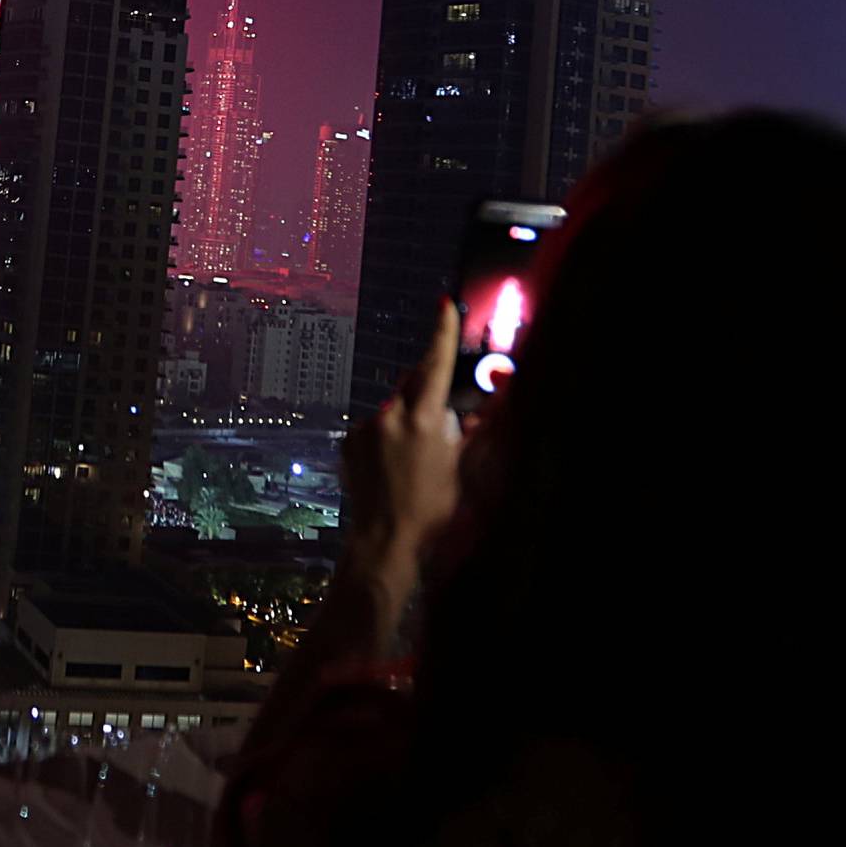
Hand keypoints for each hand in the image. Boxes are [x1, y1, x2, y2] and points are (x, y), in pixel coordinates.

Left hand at [339, 300, 463, 585]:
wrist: (387, 541)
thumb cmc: (434, 509)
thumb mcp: (466, 467)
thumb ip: (479, 428)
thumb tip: (496, 401)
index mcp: (424, 418)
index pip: (436, 363)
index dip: (443, 331)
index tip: (445, 304)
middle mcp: (391, 415)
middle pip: (415, 384)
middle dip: (431, 390)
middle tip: (443, 420)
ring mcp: (367, 427)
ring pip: (395, 408)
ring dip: (408, 420)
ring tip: (415, 461)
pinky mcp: (349, 441)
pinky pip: (375, 427)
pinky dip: (387, 436)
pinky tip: (394, 467)